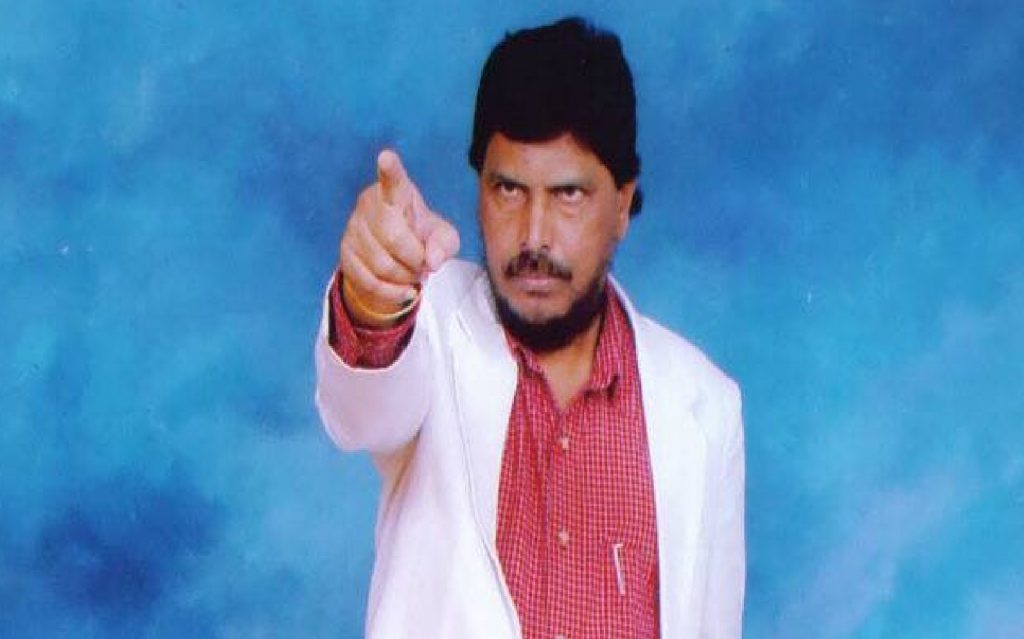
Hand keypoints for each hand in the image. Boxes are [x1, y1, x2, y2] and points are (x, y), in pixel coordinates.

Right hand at [338, 150, 459, 326]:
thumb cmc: (422, 237)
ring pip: (381, 264)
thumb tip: (432, 260)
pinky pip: (369, 281)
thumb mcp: (444, 238)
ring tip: (413, 274)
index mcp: (398, 193)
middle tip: (424, 264)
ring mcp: (353, 228)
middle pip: (392, 237)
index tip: (387, 157)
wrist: (395, 257)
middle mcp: (370, 204)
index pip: (394, 181)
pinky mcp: (345, 253)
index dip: (390, 170)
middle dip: (414, 258)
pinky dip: (392, 293)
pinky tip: (405, 291)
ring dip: (405, 277)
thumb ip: (445, 244)